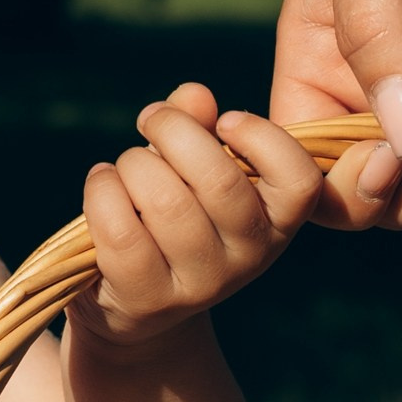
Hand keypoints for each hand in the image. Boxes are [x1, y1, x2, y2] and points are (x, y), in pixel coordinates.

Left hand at [67, 85, 320, 349]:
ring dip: (132, 164)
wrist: (135, 305)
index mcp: (276, 221)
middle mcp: (249, 257)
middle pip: (220, 181)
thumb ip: (197, 125)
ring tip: (122, 165)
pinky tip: (102, 184)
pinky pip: (121, 231)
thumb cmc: (170, 216)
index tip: (225, 120)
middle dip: (173, 132)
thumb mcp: (192, 169)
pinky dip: (102, 192)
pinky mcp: (149, 299)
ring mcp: (201, 285)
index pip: (299, 181)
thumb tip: (194, 96)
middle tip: (152, 119)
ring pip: (166, 201)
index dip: (261, 138)